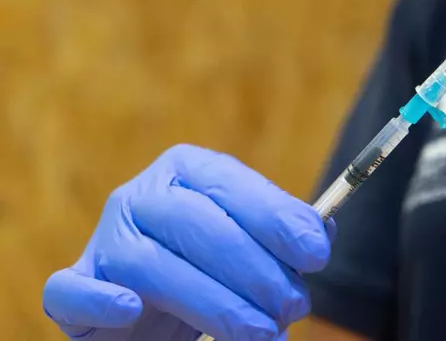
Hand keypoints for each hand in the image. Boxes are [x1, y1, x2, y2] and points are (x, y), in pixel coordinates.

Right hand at [43, 144, 333, 340]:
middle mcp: (143, 195)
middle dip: (254, 270)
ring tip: (261, 334)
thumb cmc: (214, 266)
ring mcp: (106, 239)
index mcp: (188, 170)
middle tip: (294, 309)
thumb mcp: (253, 242)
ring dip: (213, 303)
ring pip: (151, 265)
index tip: (317, 256)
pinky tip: (130, 311)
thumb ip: (285, 231)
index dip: (277, 219)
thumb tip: (324, 230)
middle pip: (197, 225)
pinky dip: (99, 301)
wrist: (155, 308)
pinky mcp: (73, 286)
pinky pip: (71, 290)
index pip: (232, 185)